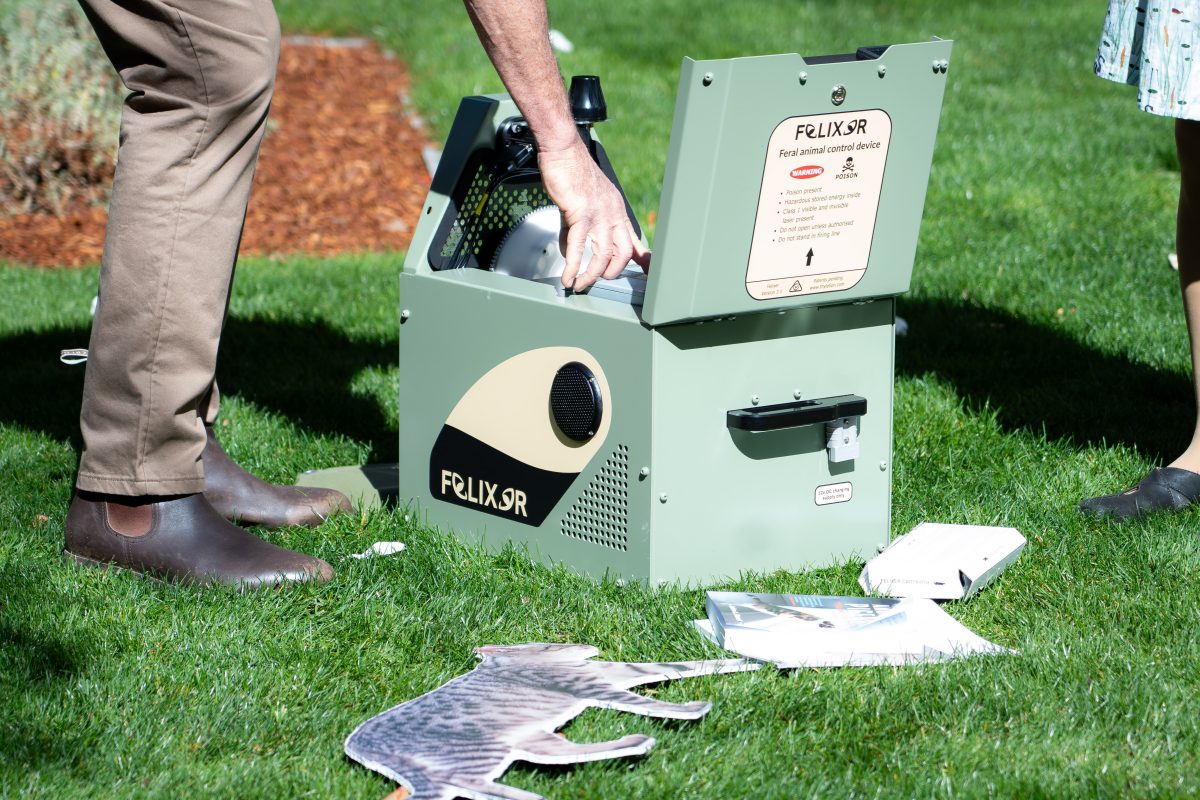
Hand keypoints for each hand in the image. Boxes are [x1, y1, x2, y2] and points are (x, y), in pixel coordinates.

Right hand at [537, 141, 650, 290]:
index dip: (642, 259)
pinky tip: (568, 276)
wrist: (563, 150)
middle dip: (612, 272)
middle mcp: (612, 213)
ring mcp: (599, 214)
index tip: (647, 272)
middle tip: (598, 280)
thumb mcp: (583, 202)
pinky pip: (578, 247)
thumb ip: (579, 227)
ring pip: (602, 255)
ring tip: (579, 284)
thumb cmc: (572, 171)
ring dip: (591, 275)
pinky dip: (573, 266)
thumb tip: (571, 248)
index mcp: (616, 209)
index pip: (634, 239)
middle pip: (623, 252)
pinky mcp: (581, 213)